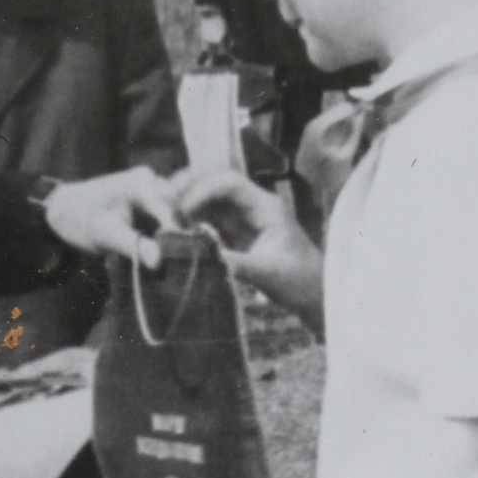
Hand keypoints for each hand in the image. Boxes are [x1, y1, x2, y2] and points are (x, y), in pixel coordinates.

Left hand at [43, 167, 177, 270]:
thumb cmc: (81, 218)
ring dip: (171, 238)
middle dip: (177, 239)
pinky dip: (163, 235)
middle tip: (173, 265)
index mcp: (143, 183)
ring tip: (166, 262)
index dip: (179, 238)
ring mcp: (152, 189)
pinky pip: (164, 218)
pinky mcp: (150, 200)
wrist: (63, 210)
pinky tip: (156, 251)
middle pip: (177, 213)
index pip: (172, 212)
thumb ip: (134, 246)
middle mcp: (152, 181)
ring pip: (173, 216)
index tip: (184, 262)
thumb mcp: (106, 233)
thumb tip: (159, 262)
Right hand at [175, 167, 321, 321]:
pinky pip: (210, 217)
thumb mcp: (267, 274)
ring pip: (211, 198)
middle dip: (190, 186)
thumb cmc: (299, 282)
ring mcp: (244, 218)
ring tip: (164, 211)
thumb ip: (234, 263)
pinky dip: (191, 218)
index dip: (203, 190)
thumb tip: (199, 255)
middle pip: (217, 182)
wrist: (315, 296)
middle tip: (163, 199)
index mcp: (266, 207)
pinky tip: (175, 226)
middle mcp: (254, 205)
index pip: (230, 183)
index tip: (182, 209)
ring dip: (188, 200)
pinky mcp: (237, 233)